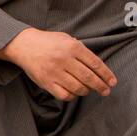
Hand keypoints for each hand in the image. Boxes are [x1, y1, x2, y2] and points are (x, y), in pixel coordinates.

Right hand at [0, 28, 116, 100]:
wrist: (24, 45)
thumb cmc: (49, 42)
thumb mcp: (67, 39)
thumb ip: (82, 50)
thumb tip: (98, 67)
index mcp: (73, 47)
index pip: (95, 64)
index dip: (106, 75)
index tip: (113, 82)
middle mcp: (64, 59)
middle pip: (89, 78)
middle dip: (101, 86)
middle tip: (106, 91)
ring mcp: (55, 72)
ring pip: (78, 88)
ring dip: (87, 91)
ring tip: (89, 90)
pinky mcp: (46, 82)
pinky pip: (64, 95)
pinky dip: (72, 96)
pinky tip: (74, 93)